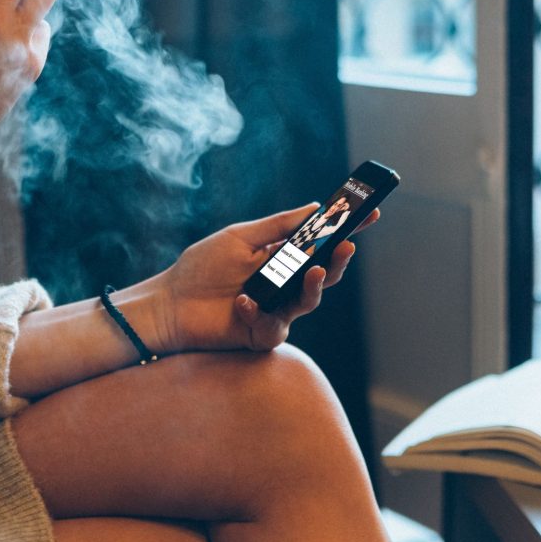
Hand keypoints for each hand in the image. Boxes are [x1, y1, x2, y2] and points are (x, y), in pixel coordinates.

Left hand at [142, 203, 379, 354]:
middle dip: (339, 261)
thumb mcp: (240, 238)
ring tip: (312, 271)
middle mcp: (285, 284)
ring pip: (309, 301)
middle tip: (346, 246)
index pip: (322, 244)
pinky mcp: (262, 333)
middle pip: (325, 275)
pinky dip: (257, 311)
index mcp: (282, 258)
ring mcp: (276, 310)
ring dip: (314, 286)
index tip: (370, 213)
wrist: (170, 303)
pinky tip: (241, 303)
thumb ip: (279, 226)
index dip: (347, 230)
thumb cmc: (202, 267)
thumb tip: (317, 208)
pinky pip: (274, 326)